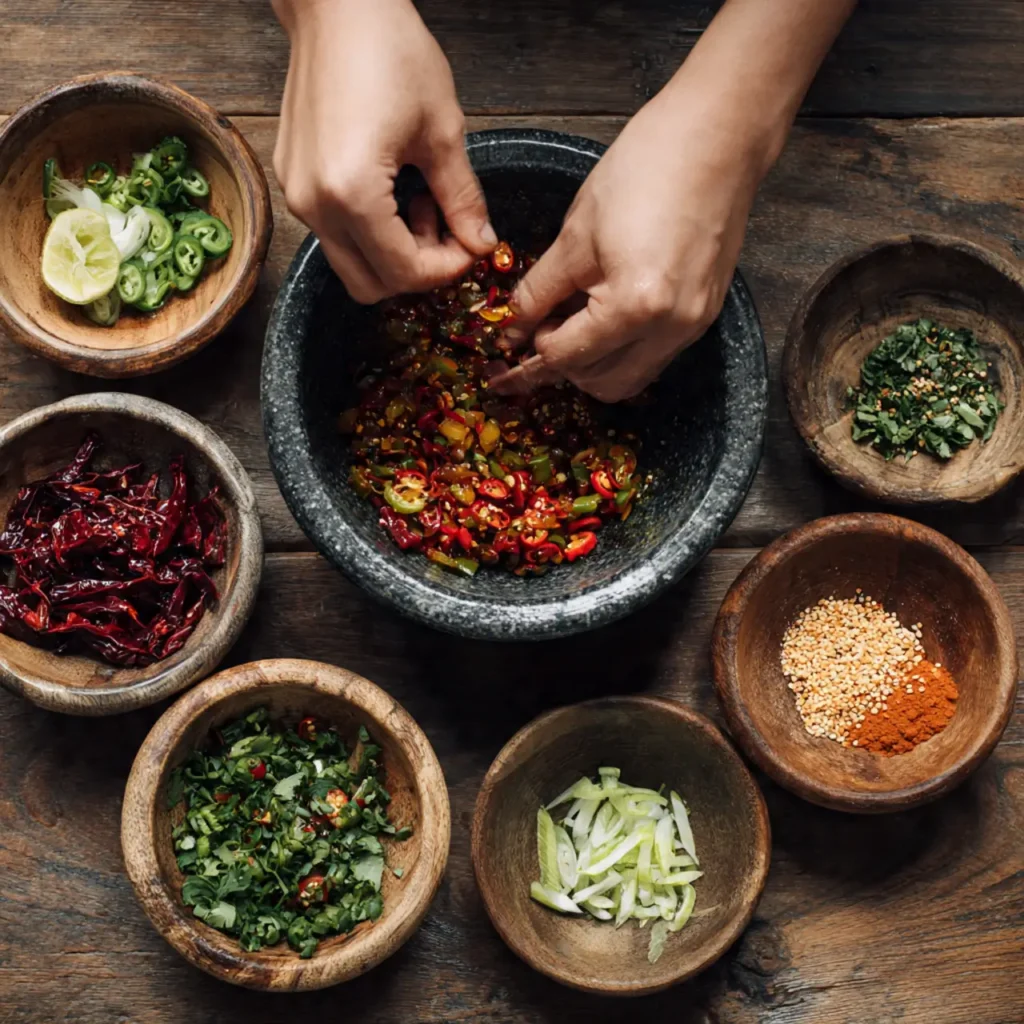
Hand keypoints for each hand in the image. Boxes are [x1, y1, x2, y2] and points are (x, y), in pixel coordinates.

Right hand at [272, 0, 496, 302]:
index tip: (472, 246)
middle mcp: (315, 205)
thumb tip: (482, 244)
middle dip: (416, 270)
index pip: (404, 272)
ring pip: (350, 265)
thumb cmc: (390, 52)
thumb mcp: (444, 131)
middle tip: (446, 230)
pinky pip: (333, 234)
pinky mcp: (293, 183)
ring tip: (418, 204)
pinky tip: (391, 191)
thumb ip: (463, 199)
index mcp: (352, 194)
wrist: (336, 6)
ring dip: (391, 254)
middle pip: (370, 286)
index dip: (446, 269)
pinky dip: (368, 232)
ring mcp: (298, 196)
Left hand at [491, 82, 771, 401]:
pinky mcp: (705, 313)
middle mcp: (670, 328)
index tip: (508, 344)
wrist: (718, 138)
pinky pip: (655, 355)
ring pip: (631, 378)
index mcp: (635, 307)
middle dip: (564, 367)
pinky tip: (603, 318)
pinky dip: (623, 349)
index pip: (567, 356)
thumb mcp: (576, 234)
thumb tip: (513, 327)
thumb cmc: (645, 170)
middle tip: (538, 335)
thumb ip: (540, 291)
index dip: (530, 352)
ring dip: (595, 365)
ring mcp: (693, 325)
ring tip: (570, 328)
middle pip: (602, 383)